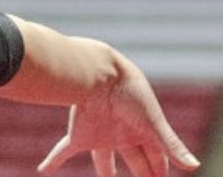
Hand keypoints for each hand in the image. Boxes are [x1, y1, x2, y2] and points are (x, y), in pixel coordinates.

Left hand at [38, 55, 199, 175]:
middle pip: (135, 161)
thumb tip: (194, 166)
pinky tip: (43, 170)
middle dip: (143, 174)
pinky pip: (63, 151)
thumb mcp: (152, 120)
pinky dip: (53, 161)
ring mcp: (100, 135)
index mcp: (143, 131)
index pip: (157, 157)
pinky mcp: (79, 134)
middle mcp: (122, 134)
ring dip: (106, 171)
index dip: (161, 171)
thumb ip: (169, 144)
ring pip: (104, 160)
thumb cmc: (129, 90)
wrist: (98, 71)